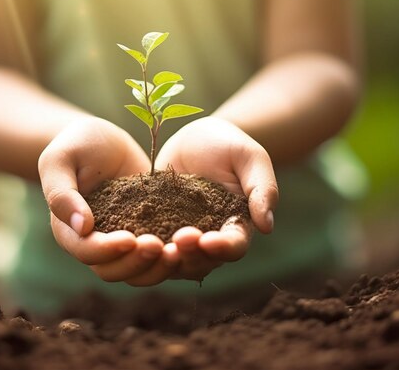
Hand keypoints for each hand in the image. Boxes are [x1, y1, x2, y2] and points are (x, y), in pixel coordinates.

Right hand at [39, 117, 179, 283]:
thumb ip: (61, 191)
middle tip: (159, 246)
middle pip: (113, 270)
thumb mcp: (61, 159)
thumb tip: (80, 226)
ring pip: (139, 271)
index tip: (129, 239)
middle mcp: (96, 243)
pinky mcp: (148, 232)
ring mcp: (123, 241)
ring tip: (179, 251)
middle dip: (136, 263)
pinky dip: (175, 256)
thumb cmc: (76, 144)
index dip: (106, 250)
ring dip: (158, 268)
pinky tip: (193, 243)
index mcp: (69, 231)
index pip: (86, 251)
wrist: (104, 139)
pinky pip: (160, 255)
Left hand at [155, 116, 278, 279]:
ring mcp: (181, 235)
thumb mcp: (249, 157)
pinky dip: (141, 247)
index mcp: (237, 225)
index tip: (209, 240)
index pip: (235, 246)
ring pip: (175, 261)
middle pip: (203, 261)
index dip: (223, 247)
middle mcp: (210, 238)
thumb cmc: (228, 144)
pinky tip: (130, 237)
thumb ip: (262, 187)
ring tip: (154, 244)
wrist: (194, 137)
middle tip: (179, 239)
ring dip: (165, 258)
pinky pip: (149, 246)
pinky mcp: (156, 228)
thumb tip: (267, 226)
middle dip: (191, 254)